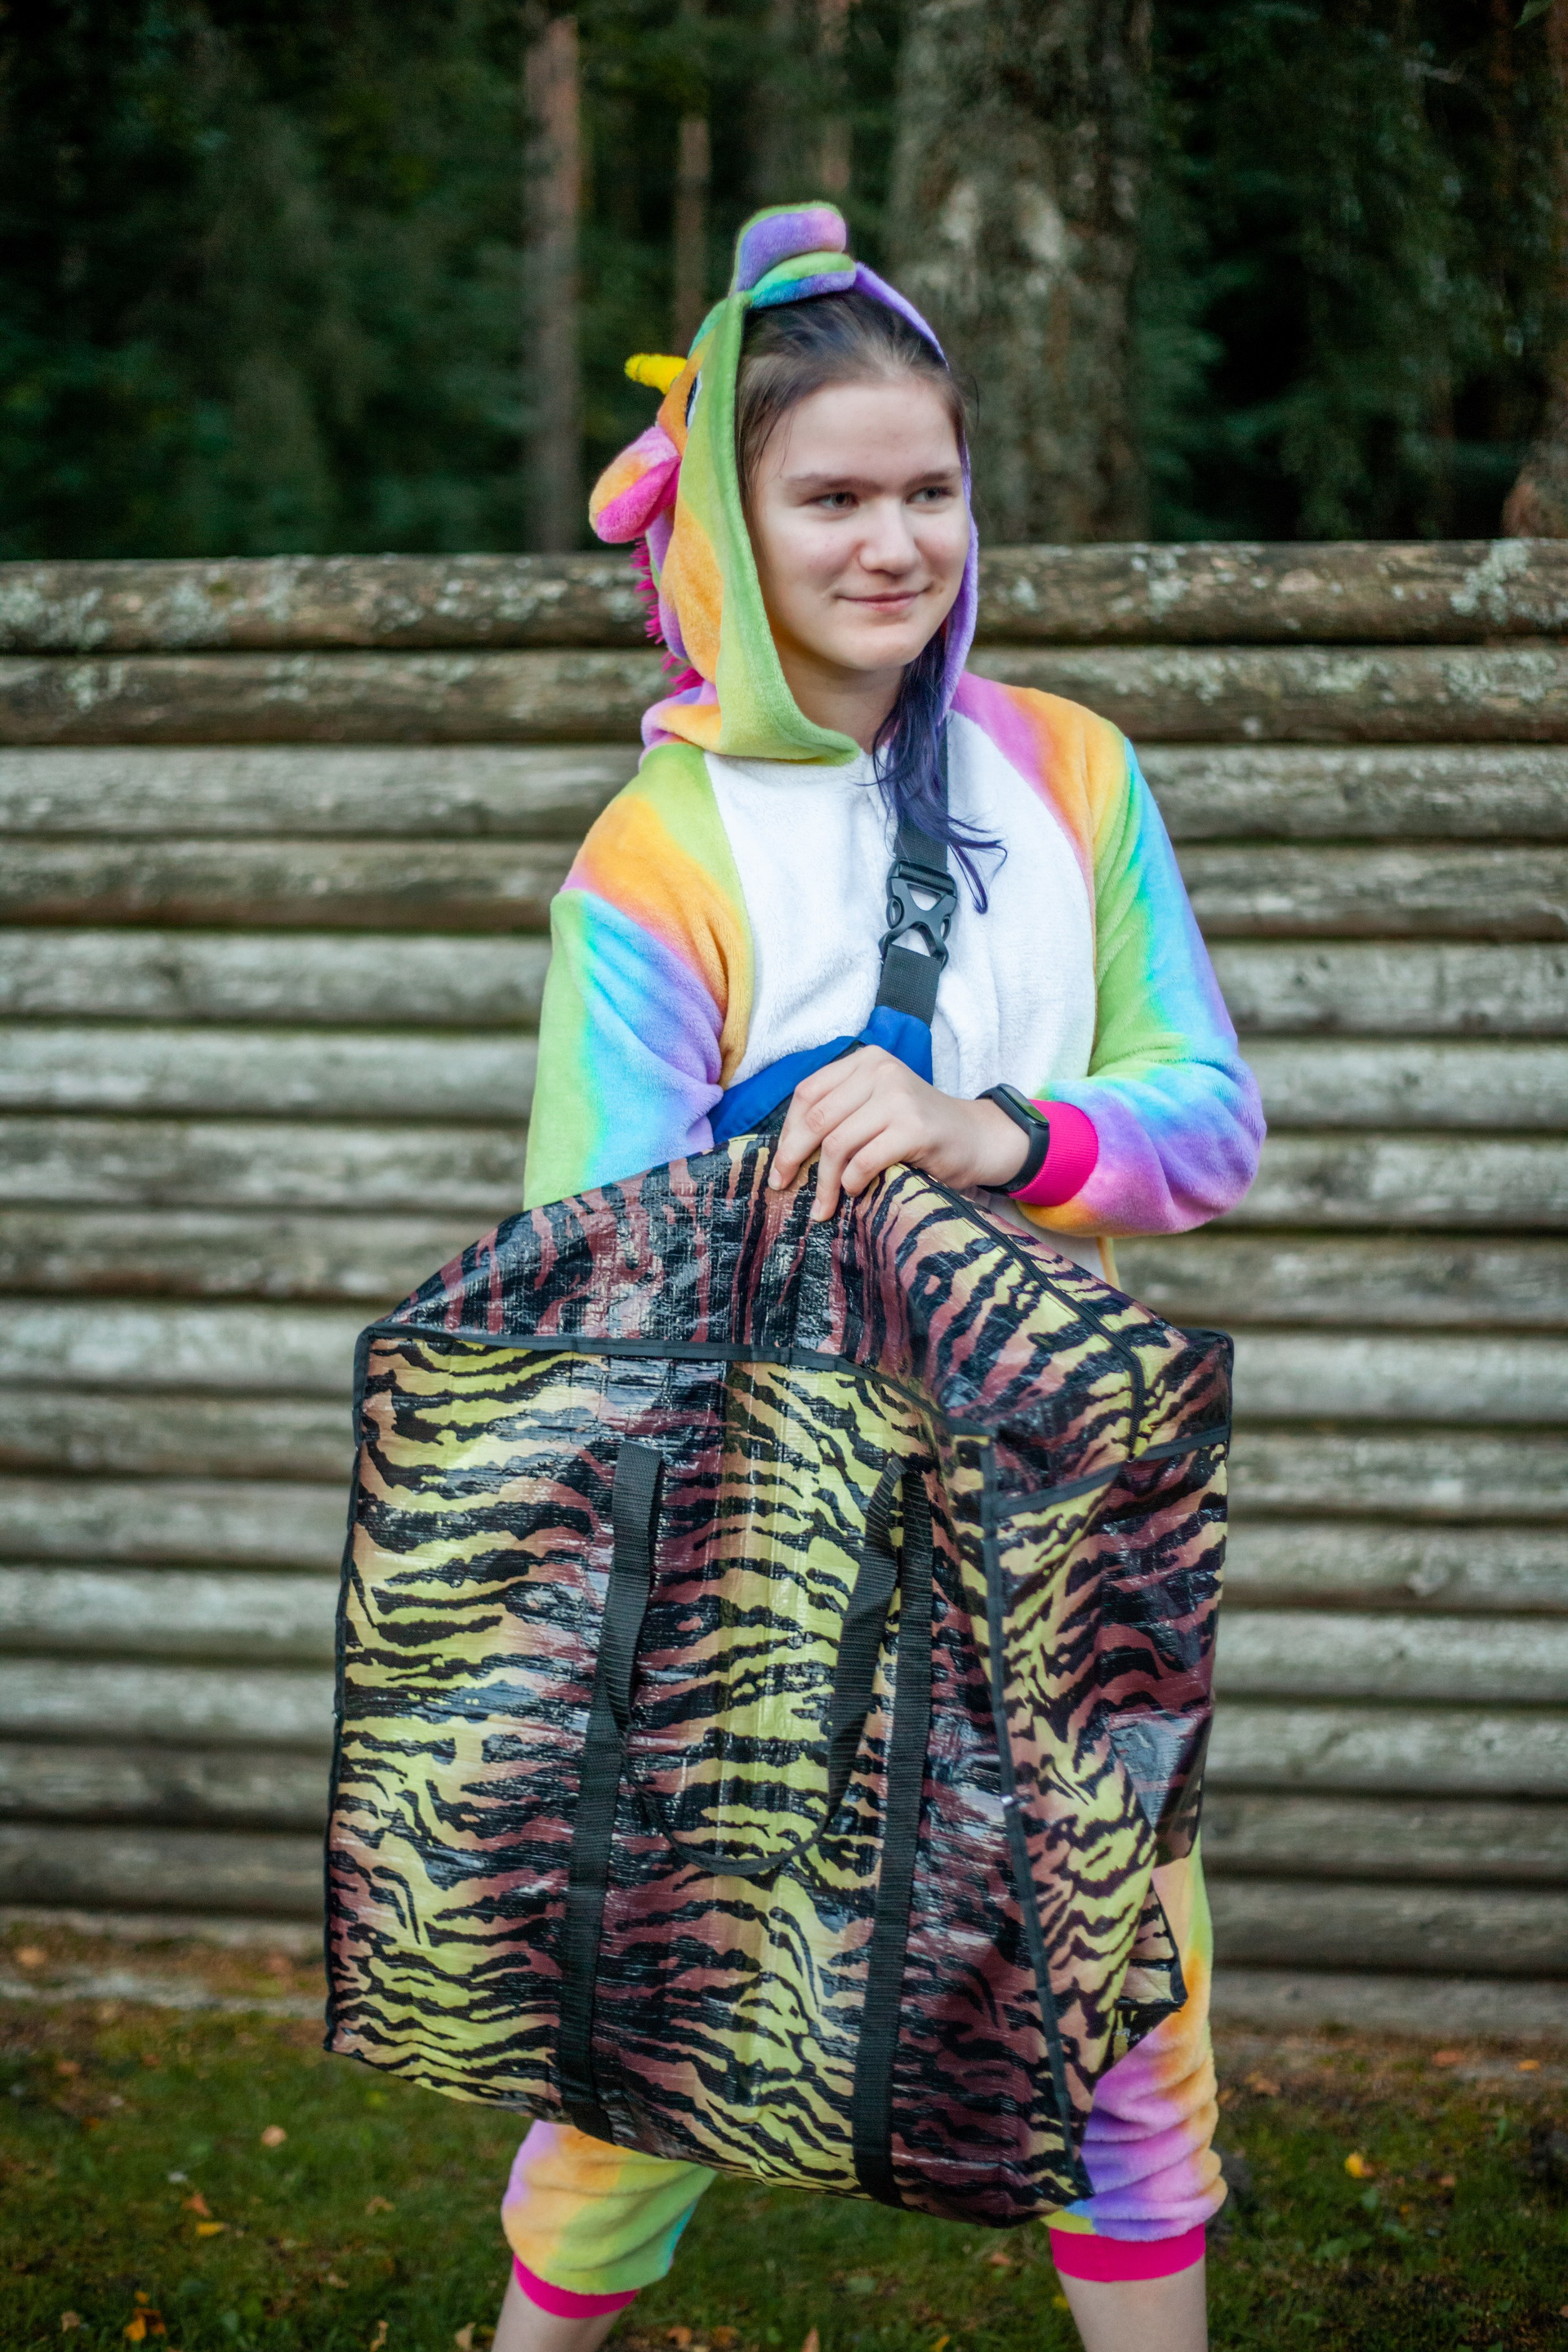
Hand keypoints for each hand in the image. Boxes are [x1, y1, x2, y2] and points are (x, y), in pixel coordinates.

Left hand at [768, 1045, 1029, 1219]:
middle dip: (793, 1159)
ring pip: (836, 1144)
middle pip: (816, 1119)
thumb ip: (839, 1114)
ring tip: (823, 1206)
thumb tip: (785, 1154)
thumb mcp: (876, 1106)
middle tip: (783, 1187)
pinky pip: (864, 1161)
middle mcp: (880, 1071)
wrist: (977, 1138)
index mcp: (865, 1061)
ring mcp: (898, 1097)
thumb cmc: (919, 1130)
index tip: (780, 1166)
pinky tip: (855, 1193)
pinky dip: (852, 1183)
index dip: (787, 1133)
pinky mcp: (914, 1128)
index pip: (807, 1094)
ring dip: (824, 1182)